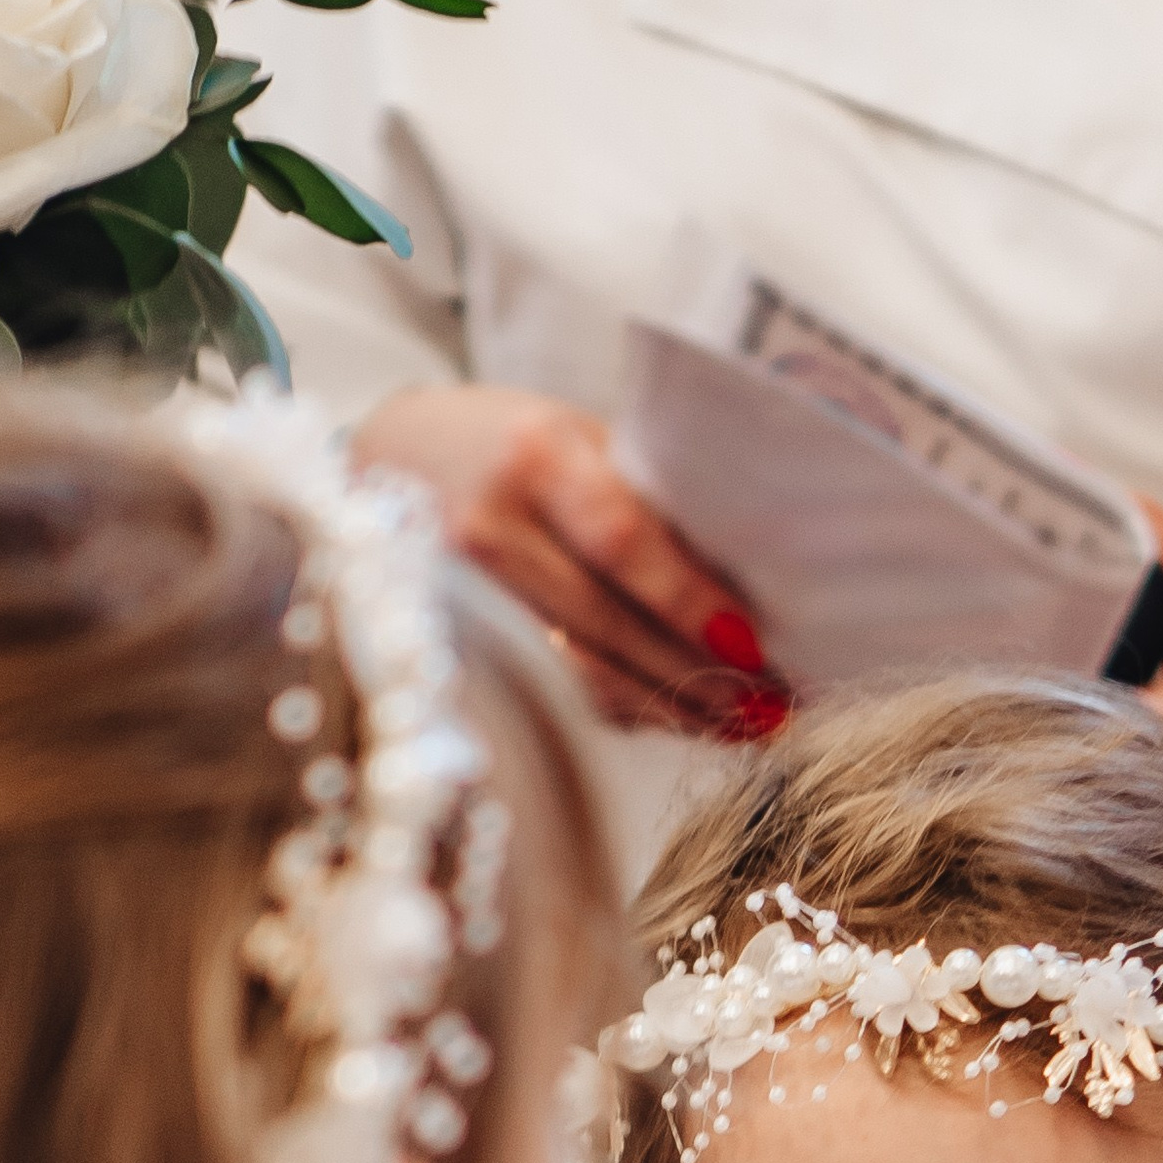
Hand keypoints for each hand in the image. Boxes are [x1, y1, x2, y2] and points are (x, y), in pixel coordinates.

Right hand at [354, 383, 789, 738]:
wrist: (389, 458)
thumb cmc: (507, 441)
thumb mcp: (575, 436)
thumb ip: (643, 497)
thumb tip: (749, 580)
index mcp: (532, 458)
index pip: (620, 541)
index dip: (688, 602)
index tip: (754, 647)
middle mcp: (486, 530)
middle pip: (605, 624)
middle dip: (698, 675)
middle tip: (773, 708)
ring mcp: (460, 598)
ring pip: (580, 676)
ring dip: (669, 708)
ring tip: (742, 726)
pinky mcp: (454, 647)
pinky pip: (553, 692)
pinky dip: (623, 711)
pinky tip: (675, 720)